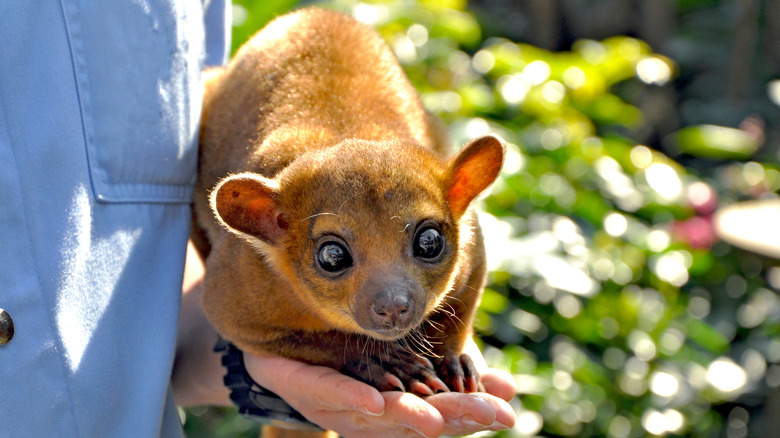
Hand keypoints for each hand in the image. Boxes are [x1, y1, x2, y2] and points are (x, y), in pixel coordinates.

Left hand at [244, 342, 515, 437]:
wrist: (281, 347)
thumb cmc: (352, 362)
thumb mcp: (410, 364)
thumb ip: (455, 375)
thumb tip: (508, 388)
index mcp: (398, 411)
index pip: (442, 415)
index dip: (472, 415)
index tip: (507, 412)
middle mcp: (371, 416)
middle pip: (415, 419)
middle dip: (452, 417)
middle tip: (490, 414)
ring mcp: (338, 404)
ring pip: (375, 414)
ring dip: (406, 416)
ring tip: (436, 419)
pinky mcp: (307, 386)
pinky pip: (330, 391)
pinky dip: (353, 396)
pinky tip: (376, 400)